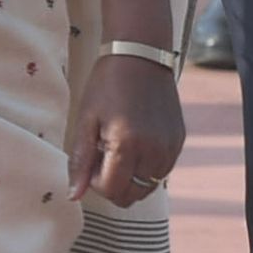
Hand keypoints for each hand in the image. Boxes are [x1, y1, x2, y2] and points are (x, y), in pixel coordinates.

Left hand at [67, 52, 186, 206]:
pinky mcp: (179, 141)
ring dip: (132, 178)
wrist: (141, 55)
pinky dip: (147, 167)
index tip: (92, 158)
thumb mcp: (86, 121)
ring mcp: (170, 147)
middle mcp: (154, 150)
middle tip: (104, 156)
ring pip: (149, 187)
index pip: (112, 191)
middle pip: (132, 196)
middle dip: (114, 185)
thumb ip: (80, 162)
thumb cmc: (107, 85)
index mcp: (127, 145)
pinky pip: (162, 171)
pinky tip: (137, 143)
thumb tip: (73, 196)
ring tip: (121, 149)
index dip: (96, 182)